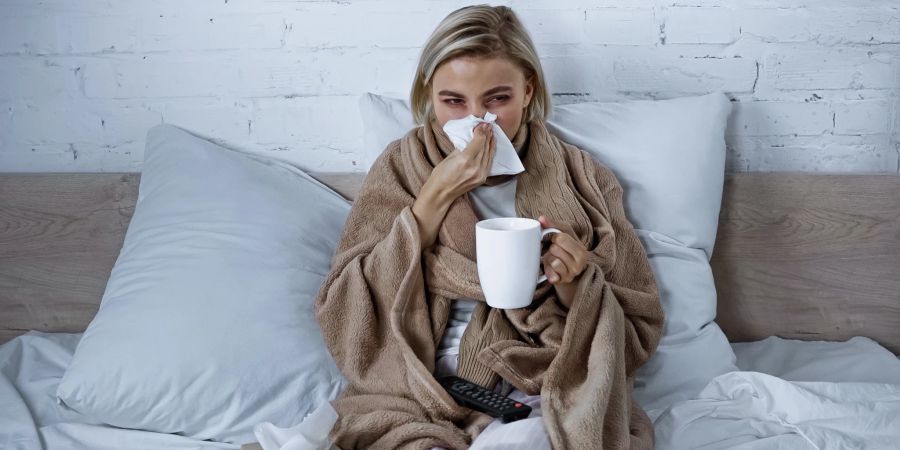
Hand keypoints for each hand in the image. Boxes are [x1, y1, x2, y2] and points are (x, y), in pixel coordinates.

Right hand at [412, 122, 495, 247]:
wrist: (441, 193)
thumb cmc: (440, 175)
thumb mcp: (449, 157)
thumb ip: (463, 148)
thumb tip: (472, 138)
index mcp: (465, 160)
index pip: (478, 141)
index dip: (481, 131)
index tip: (481, 124)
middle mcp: (475, 167)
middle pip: (485, 146)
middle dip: (487, 134)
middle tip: (487, 125)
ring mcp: (480, 174)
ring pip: (489, 154)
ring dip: (490, 142)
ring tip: (491, 132)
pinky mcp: (482, 178)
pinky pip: (489, 162)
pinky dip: (490, 152)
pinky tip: (491, 145)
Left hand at [538, 215, 588, 309]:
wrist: (570, 272)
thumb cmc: (566, 250)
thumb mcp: (564, 234)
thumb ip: (553, 224)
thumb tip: (541, 218)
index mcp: (581, 250)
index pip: (561, 237)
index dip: (555, 238)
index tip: (557, 241)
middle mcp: (579, 264)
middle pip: (555, 249)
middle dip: (552, 249)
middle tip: (556, 252)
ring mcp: (570, 275)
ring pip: (552, 261)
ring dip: (549, 259)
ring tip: (554, 260)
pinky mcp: (561, 282)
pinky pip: (549, 273)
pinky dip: (548, 270)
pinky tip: (552, 269)